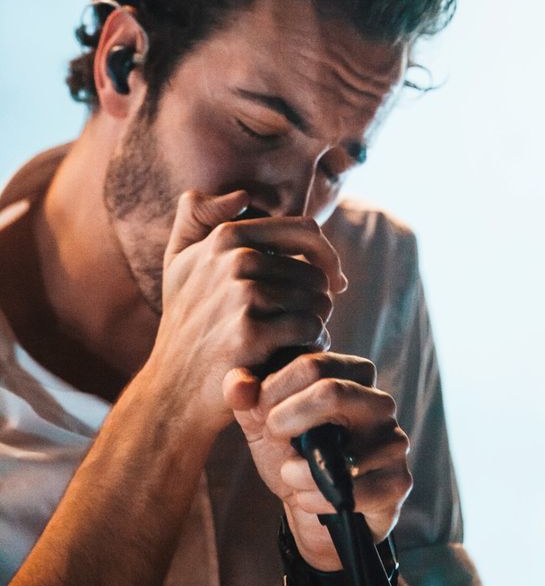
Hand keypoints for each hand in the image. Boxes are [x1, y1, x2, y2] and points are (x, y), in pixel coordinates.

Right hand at [145, 190, 346, 432]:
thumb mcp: (179, 263)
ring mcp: (240, 295)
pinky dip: (311, 345)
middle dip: (318, 300)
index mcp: (225, 236)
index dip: (326, 256)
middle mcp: (233, 258)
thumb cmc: (186, 324)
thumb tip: (241, 195)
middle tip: (300, 324)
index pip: (306, 230)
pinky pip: (310, 328)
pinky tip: (292, 357)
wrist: (172, 390)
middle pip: (315, 272)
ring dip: (316, 324)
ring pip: (317, 300)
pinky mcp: (248, 334)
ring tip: (294, 342)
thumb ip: (198, 216)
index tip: (331, 281)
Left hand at [223, 353, 412, 569]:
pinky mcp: (398, 482)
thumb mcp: (262, 421)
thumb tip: (236, 387)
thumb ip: (245, 397)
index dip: (275, 388)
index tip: (257, 411)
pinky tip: (305, 499)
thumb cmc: (291, 452)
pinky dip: (317, 499)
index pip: (313, 364)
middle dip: (287, 417)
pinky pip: (354, 490)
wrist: (313, 507)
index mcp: (352, 375)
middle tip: (271, 434)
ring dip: (299, 468)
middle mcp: (380, 402)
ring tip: (287, 473)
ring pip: (340, 447)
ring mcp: (394, 441)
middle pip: (331, 392)